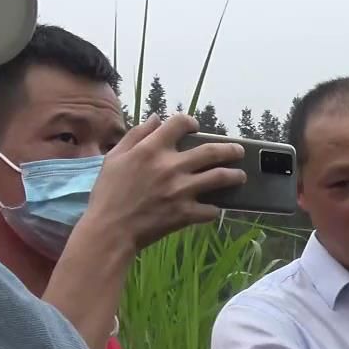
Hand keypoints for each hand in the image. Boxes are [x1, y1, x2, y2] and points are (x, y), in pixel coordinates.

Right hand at [81, 114, 246, 251]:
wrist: (109, 230)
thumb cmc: (108, 193)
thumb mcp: (114, 158)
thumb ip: (136, 135)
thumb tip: (157, 118)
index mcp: (151, 149)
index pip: (179, 123)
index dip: (190, 122)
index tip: (195, 128)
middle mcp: (170, 166)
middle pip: (211, 151)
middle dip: (230, 149)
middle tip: (238, 151)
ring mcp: (181, 190)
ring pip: (220, 177)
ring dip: (234, 176)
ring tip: (240, 176)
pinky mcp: (185, 213)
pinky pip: (211, 209)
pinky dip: (215, 208)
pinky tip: (215, 207)